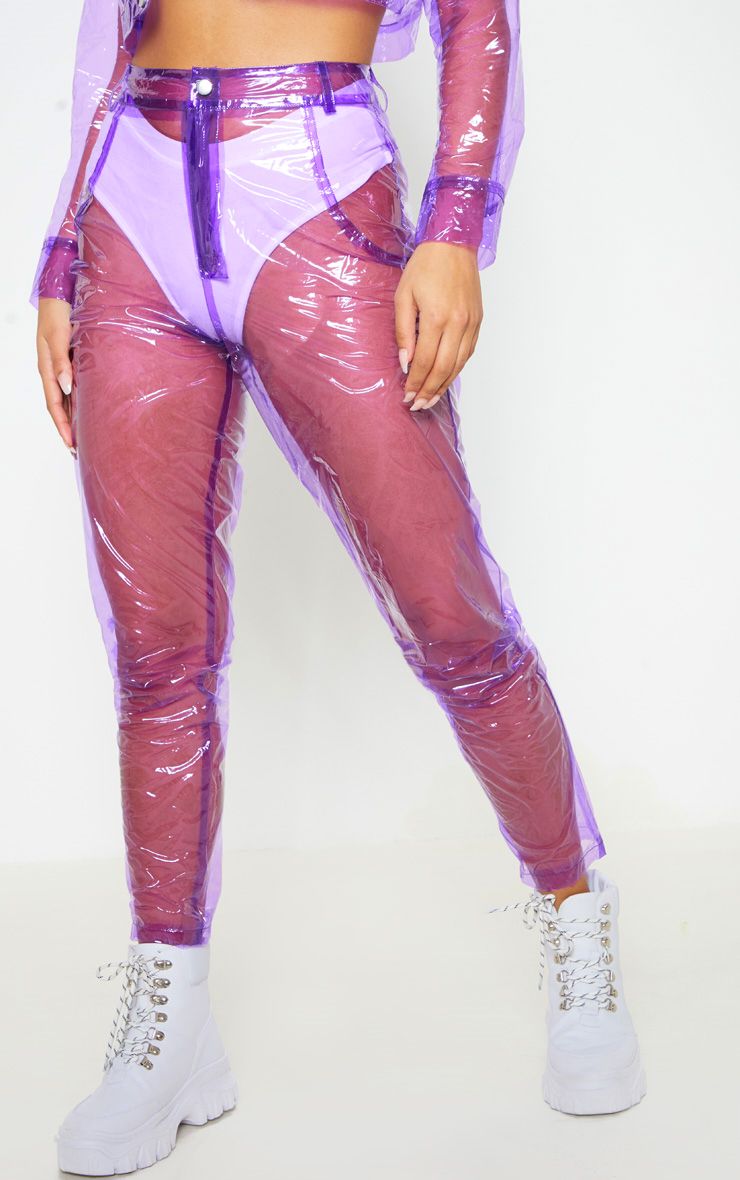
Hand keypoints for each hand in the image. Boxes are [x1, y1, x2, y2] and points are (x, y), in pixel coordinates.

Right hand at [37, 297, 75, 454]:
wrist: (60, 293)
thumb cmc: (57, 312)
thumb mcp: (58, 335)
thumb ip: (62, 361)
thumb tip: (66, 387)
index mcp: (47, 369)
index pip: (54, 405)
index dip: (62, 426)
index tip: (71, 445)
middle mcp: (54, 371)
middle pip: (60, 407)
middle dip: (68, 428)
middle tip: (79, 450)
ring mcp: (62, 367)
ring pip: (67, 399)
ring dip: (74, 417)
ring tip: (86, 435)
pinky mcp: (72, 360)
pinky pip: (75, 386)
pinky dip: (80, 401)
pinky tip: (90, 408)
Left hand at [394, 240, 482, 410]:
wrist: (453, 243)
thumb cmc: (425, 266)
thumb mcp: (403, 296)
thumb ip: (404, 331)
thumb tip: (406, 361)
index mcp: (437, 318)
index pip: (425, 361)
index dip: (415, 382)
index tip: (407, 395)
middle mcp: (458, 323)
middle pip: (443, 368)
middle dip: (429, 390)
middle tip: (418, 405)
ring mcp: (471, 323)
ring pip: (459, 364)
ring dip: (444, 385)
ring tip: (431, 399)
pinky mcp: (478, 320)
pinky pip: (468, 352)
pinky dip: (457, 369)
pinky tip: (447, 378)